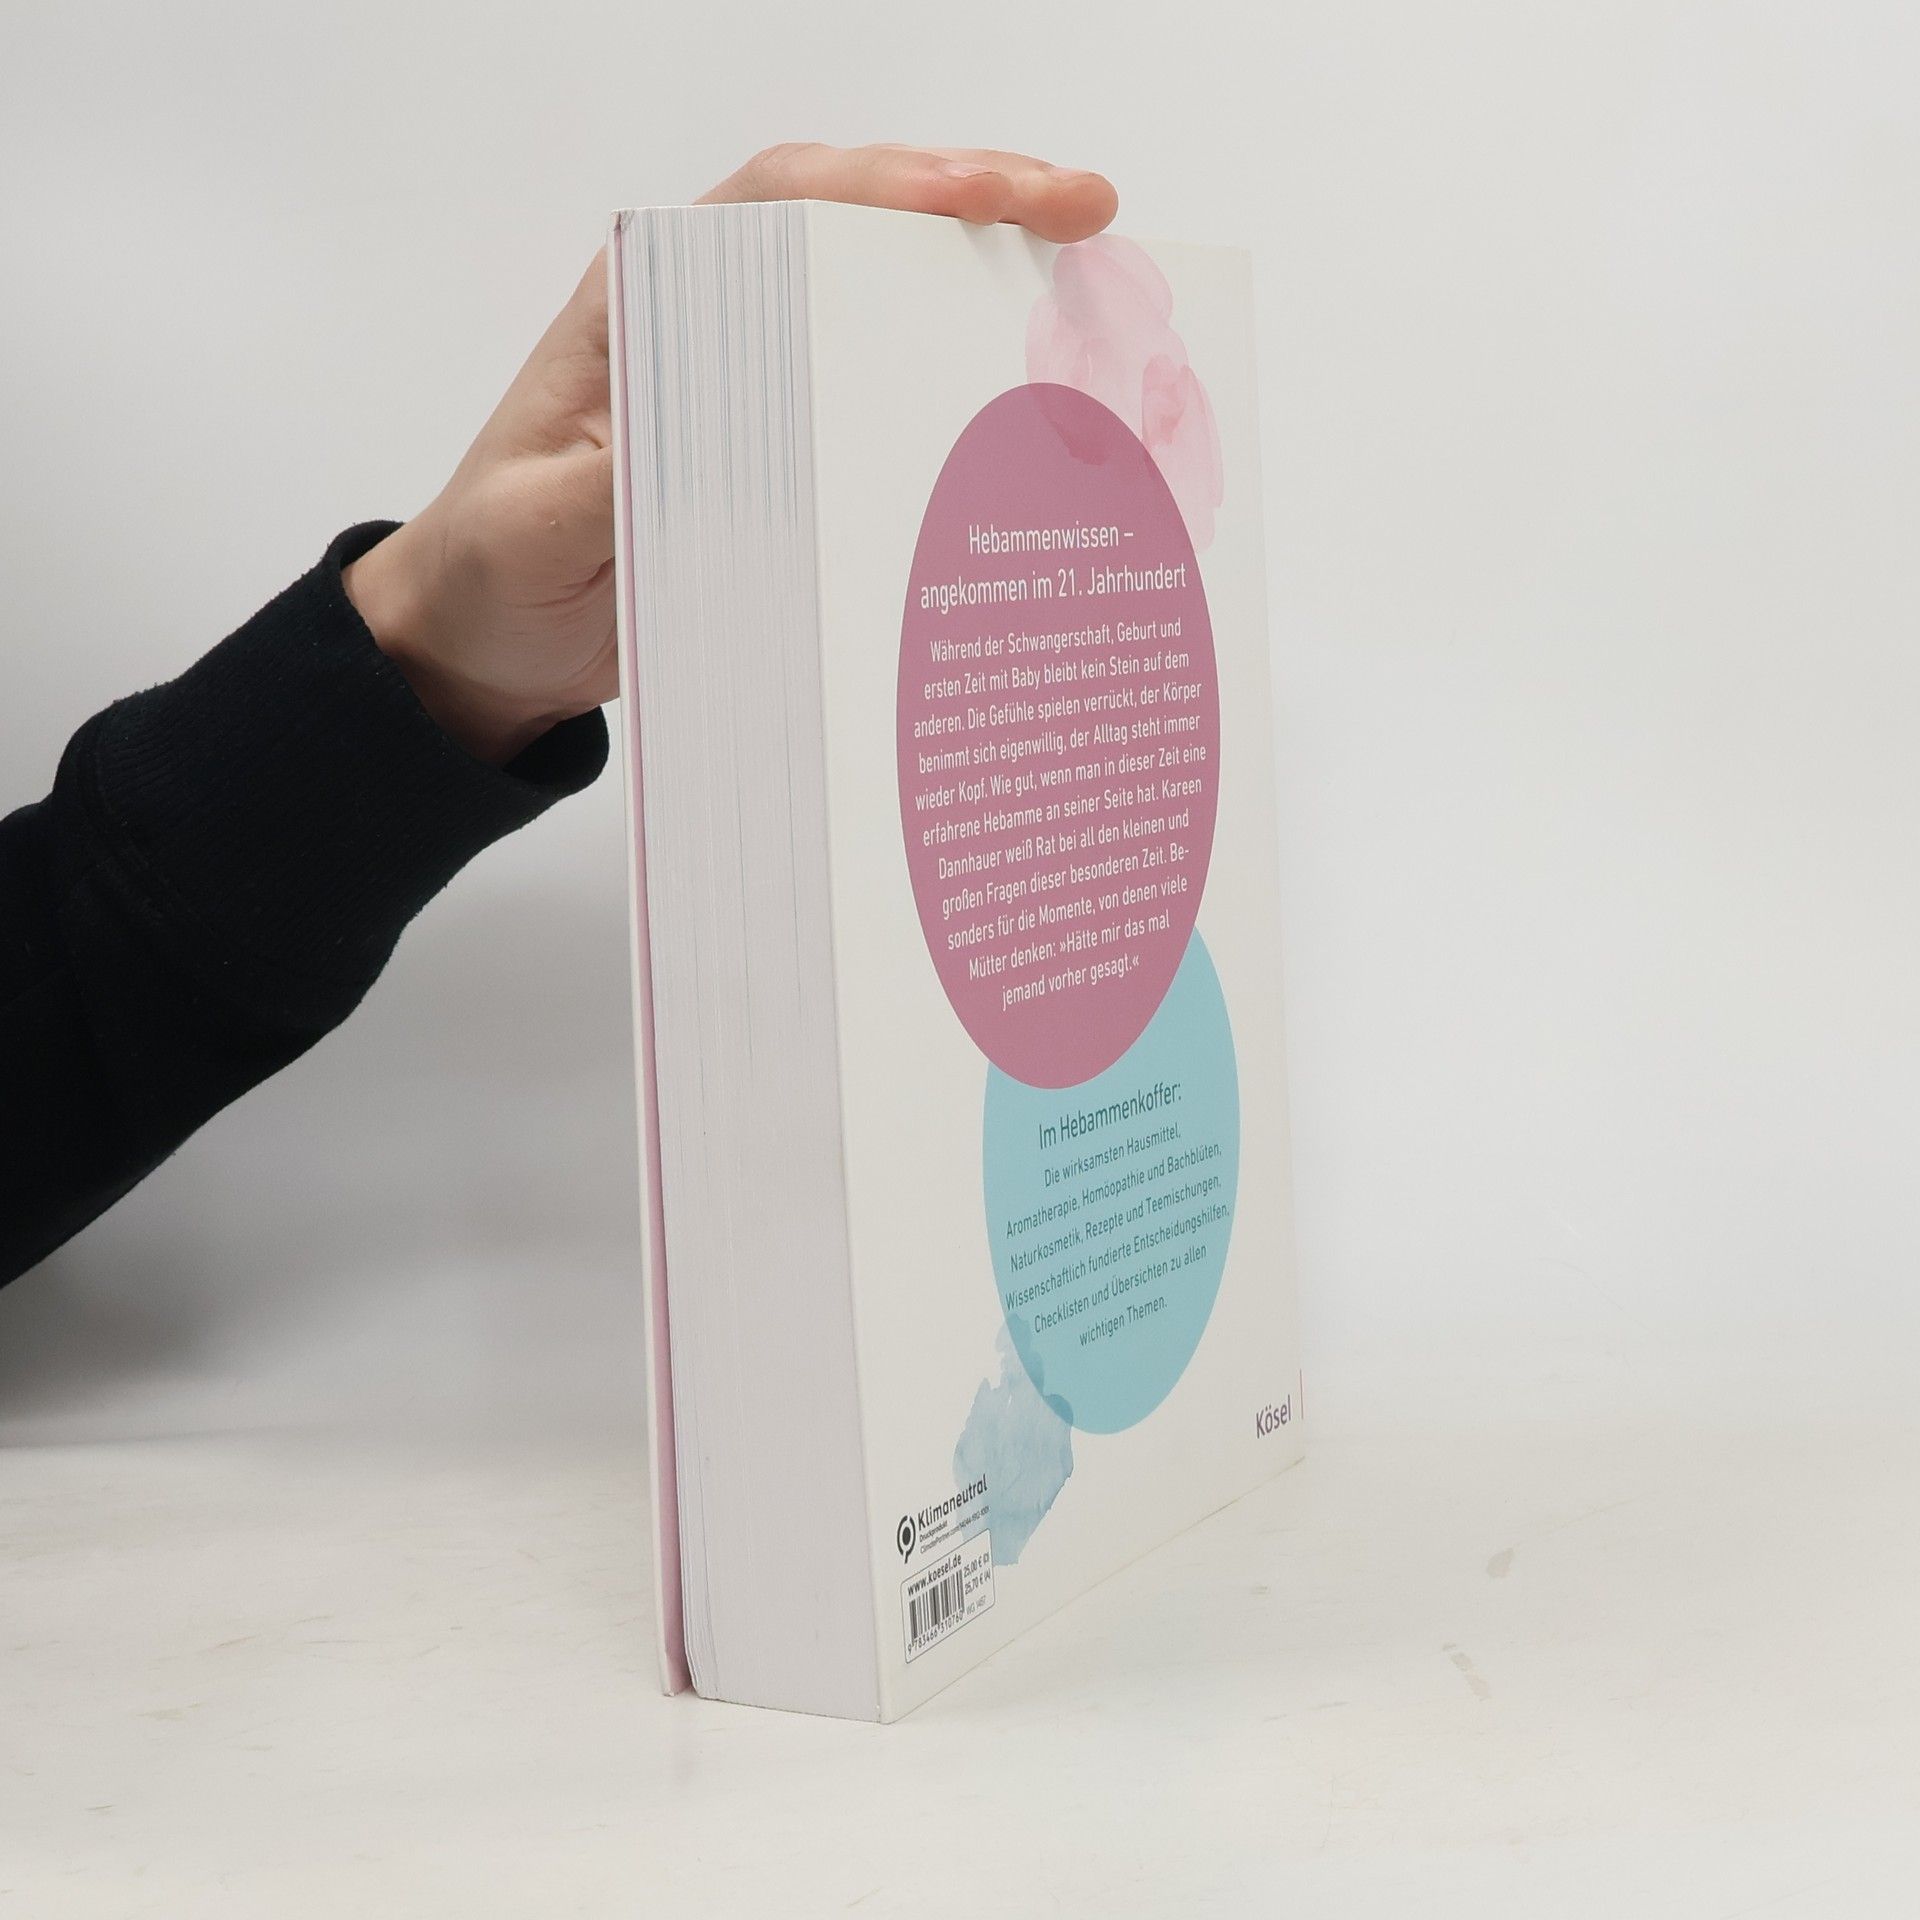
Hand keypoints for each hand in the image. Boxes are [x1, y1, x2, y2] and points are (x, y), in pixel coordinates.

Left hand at [345, 145, 1118, 764]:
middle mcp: (709, 324)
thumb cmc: (492, 573)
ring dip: (984, 278)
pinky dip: (955, 376)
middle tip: (1085, 211)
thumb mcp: (533, 530)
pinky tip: (1031, 387)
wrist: (487, 646)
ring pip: (881, 297)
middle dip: (974, 201)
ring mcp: (756, 385)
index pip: (772, 206)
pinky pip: (880, 392)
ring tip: (1093, 275)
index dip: (880, 186)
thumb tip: (690, 445)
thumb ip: (606, 483)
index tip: (975, 195)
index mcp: (642, 310)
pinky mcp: (784, 452)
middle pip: (852, 225)